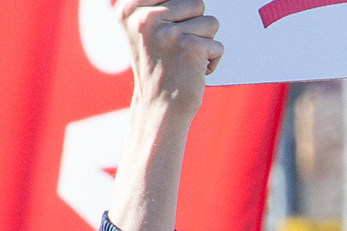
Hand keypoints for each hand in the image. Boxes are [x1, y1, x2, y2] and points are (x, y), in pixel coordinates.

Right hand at [119, 0, 217, 114]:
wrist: (159, 105)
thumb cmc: (159, 66)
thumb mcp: (145, 29)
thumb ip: (160, 6)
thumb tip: (194, 0)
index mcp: (128, 8)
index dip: (182, 11)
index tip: (173, 32)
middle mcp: (144, 17)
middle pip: (195, 3)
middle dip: (197, 26)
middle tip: (179, 48)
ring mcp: (166, 31)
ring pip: (211, 22)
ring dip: (206, 42)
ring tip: (186, 58)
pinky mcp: (189, 46)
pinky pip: (218, 45)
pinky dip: (213, 60)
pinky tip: (194, 70)